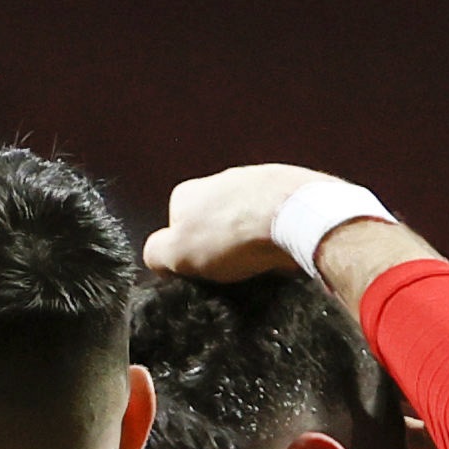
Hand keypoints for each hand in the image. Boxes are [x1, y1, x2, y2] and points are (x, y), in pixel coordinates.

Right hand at [144, 165, 332, 280]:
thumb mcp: (176, 253)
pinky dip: (276, 232)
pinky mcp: (287, 186)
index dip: (185, 254)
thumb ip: (155, 253)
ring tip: (260, 258)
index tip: (199, 270)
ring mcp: (255, 178)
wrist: (293, 215)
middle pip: (212, 222)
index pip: (175, 228)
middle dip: (220, 244)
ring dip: (249, 237)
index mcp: (186, 193)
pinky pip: (274, 216)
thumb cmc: (233, 235)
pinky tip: (281, 246)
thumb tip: (157, 255)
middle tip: (231, 268)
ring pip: (245, 217)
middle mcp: (219, 178)